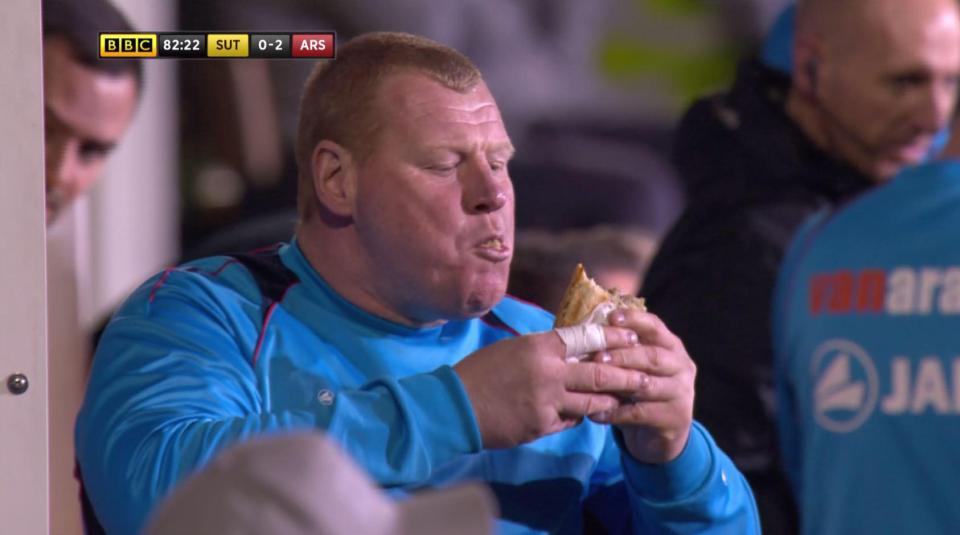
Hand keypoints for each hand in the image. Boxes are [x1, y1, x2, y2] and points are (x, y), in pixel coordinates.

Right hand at [454, 326, 644, 448]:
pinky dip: (579, 417)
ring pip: (591, 402)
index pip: (586, 338)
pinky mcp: (541, 425)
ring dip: (609, 401)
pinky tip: (585, 415)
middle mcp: (548, 372)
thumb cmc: (479, 372)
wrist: (454, 406)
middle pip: (598, 372)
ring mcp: (546, 401)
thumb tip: (568, 348)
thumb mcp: (511, 349)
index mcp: (539, 347)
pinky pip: (570, 421)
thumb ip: (542, 350)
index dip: (612, 337)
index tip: (631, 336)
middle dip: (625, 374)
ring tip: (624, 398)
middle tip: (644, 375)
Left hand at [589, 309, 695, 463]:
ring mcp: (682, 393)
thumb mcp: (634, 367)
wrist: (661, 433)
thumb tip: (586, 334)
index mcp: (672, 346)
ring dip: (619, 382)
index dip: (635, 320)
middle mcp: (682, 366)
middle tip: (597, 356)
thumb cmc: (640, 391)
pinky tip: (595, 413)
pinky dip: (615, 413)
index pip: (656, 327)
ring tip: (595, 383)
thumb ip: (621, 350)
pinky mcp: (674, 417)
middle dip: (623, 354)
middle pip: (653, 356)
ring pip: (648, 385)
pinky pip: (640, 413)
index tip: (611, 317)